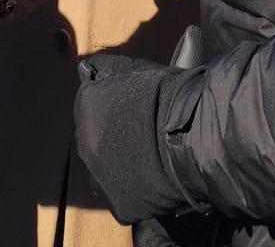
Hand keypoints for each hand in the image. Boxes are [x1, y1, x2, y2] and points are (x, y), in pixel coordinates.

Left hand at [74, 55, 187, 223]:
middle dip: (108, 134)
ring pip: (102, 169)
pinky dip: (133, 189)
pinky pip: (121, 196)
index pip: (88, 102)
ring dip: (116, 163)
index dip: (109, 102)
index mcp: (86, 107)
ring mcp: (100, 179)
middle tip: (138, 132)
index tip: (128, 104)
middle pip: (92, 137)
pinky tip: (150, 179)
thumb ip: (107, 68)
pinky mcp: (119, 206)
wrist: (190, 136)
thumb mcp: (135, 68)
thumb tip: (87, 69)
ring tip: (145, 157)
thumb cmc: (166, 96)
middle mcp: (84, 144)